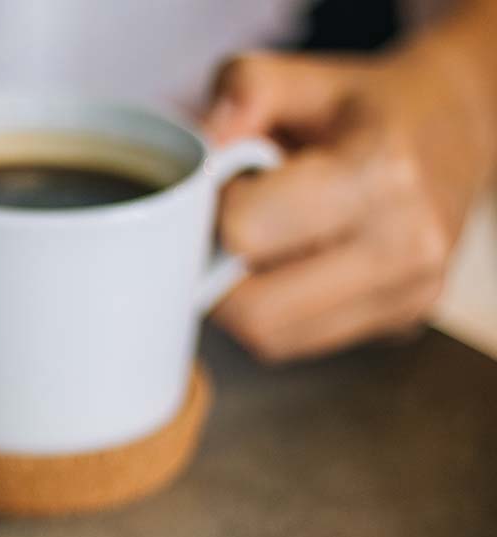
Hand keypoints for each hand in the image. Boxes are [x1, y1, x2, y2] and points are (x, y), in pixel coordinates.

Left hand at [204, 46, 496, 361]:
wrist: (454, 127)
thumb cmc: (363, 106)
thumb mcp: (301, 75)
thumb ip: (242, 92)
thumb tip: (199, 146)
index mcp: (378, 172)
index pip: (245, 232)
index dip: (210, 212)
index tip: (219, 189)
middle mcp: (406, 243)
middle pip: (255, 310)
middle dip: (216, 272)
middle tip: (222, 231)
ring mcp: (410, 292)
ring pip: (273, 339)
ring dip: (242, 299)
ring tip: (257, 245)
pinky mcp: (402, 322)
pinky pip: (300, 343)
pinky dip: (275, 314)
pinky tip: (288, 266)